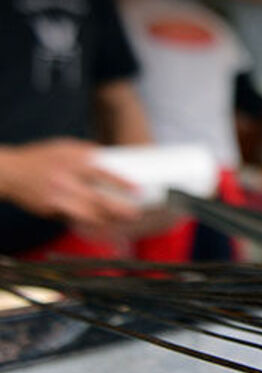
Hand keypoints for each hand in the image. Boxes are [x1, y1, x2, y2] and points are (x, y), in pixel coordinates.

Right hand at [0, 139, 140, 228]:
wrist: (10, 171)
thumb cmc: (42, 157)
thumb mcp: (66, 146)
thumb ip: (89, 153)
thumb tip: (114, 160)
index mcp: (74, 160)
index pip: (104, 172)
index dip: (122, 183)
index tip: (138, 190)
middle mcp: (67, 177)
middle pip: (98, 198)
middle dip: (119, 209)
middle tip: (134, 214)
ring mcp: (58, 194)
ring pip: (87, 213)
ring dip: (105, 220)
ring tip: (119, 223)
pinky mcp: (50, 207)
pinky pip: (74, 217)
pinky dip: (88, 222)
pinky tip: (100, 225)